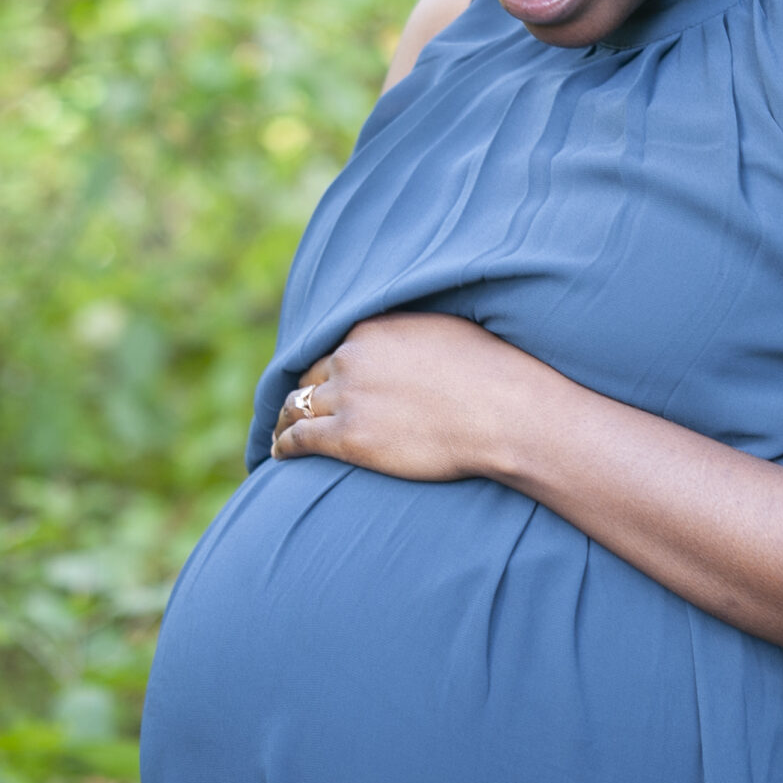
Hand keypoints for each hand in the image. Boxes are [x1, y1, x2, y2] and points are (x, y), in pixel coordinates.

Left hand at [270, 312, 543, 482]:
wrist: (503, 412)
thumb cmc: (492, 374)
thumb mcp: (447, 334)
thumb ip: (414, 337)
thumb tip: (412, 344)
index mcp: (374, 329)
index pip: (337, 348)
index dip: (328, 368)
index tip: (323, 382)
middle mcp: (352, 357)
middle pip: (312, 376)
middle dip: (304, 393)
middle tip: (294, 410)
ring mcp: (348, 397)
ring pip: (297, 407)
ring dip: (285, 420)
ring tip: (279, 434)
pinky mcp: (348, 436)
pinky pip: (299, 438)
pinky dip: (284, 445)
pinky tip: (279, 454)